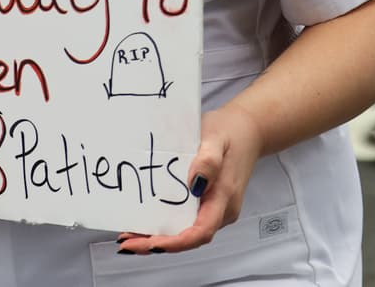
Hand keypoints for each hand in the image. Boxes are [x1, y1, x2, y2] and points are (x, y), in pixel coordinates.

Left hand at [115, 103, 262, 253]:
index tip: (151, 244)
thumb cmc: (230, 132)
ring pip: (187, 232)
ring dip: (159, 238)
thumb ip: (208, 160)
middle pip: (190, 237)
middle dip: (158, 244)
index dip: (176, 243)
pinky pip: (187, 221)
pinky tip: (146, 224)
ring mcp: (216, 209)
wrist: (247, 130)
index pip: (201, 231)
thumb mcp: (217, 138)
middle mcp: (222, 210)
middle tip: (127, 243)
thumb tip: (195, 184)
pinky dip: (166, 227)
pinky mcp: (209, 204)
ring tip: (129, 237)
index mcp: (224, 197)